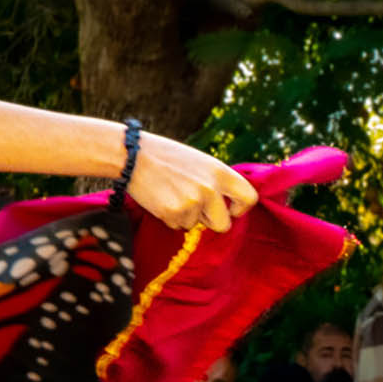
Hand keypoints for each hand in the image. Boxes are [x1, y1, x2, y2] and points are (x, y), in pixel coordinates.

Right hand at [127, 131, 258, 232]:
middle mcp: (211, 188)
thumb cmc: (167, 158)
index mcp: (220, 172)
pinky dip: (170, 217)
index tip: (232, 210)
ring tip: (171, 193)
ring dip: (185, 216)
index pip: (249, 197)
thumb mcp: (200, 162)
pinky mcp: (174, 213)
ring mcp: (193, 202)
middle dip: (210, 222)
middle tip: (196, 208)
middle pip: (223, 224)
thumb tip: (226, 205)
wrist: (133, 155)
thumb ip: (216, 182)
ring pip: (196, 225)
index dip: (241, 208)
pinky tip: (161, 198)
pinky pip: (178, 226)